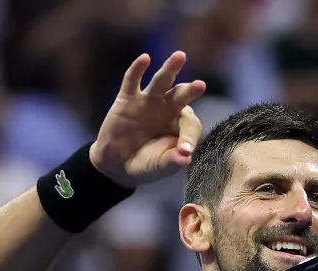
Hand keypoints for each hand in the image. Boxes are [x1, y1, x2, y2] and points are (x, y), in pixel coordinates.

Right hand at [89, 51, 205, 187]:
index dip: (188, 137)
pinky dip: (137, 69)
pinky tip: (145, 59)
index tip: (184, 151)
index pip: (190, 124)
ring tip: (180, 56)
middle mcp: (167, 109)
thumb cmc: (145, 165)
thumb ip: (173, 161)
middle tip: (200, 85)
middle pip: (181, 96)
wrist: (117, 165)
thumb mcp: (161, 166)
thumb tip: (185, 158)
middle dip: (190, 91)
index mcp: (180, 125)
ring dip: (170, 69)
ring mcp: (148, 102)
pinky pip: (132, 81)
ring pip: (161, 82)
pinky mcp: (127, 99)